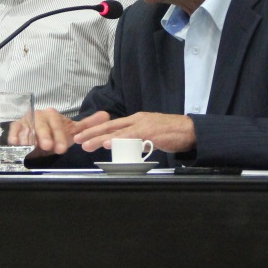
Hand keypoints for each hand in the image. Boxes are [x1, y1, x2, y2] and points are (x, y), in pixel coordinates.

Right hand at [18, 108, 106, 155]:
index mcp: (52, 115)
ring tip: (31, 146)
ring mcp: (26, 121)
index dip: (60, 136)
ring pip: (27, 128)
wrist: (39, 135)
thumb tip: (106, 116)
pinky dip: (14, 136)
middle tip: (49, 147)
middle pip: (42, 125)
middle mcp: (38, 116)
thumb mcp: (72, 130)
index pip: (57, 124)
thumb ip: (88, 124)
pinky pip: (14, 131)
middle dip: (45, 136)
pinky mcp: (15, 128)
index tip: (62, 148)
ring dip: (29, 137)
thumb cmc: (56, 133)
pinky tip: (16, 143)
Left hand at [73, 112, 195, 153]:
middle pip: (109, 126)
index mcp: (136, 120)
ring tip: (86, 145)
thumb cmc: (172, 133)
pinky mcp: (150, 133)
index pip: (112, 125)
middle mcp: (137, 120)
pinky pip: (131, 137)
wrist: (190, 130)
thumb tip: (126, 147)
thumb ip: (138, 140)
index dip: (96, 130)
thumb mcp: (151, 135)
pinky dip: (118, 140)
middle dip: (91, 133)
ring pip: (116, 132)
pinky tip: (108, 144)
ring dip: (99, 139)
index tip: (82, 136)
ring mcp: (143, 125)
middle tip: (76, 140)